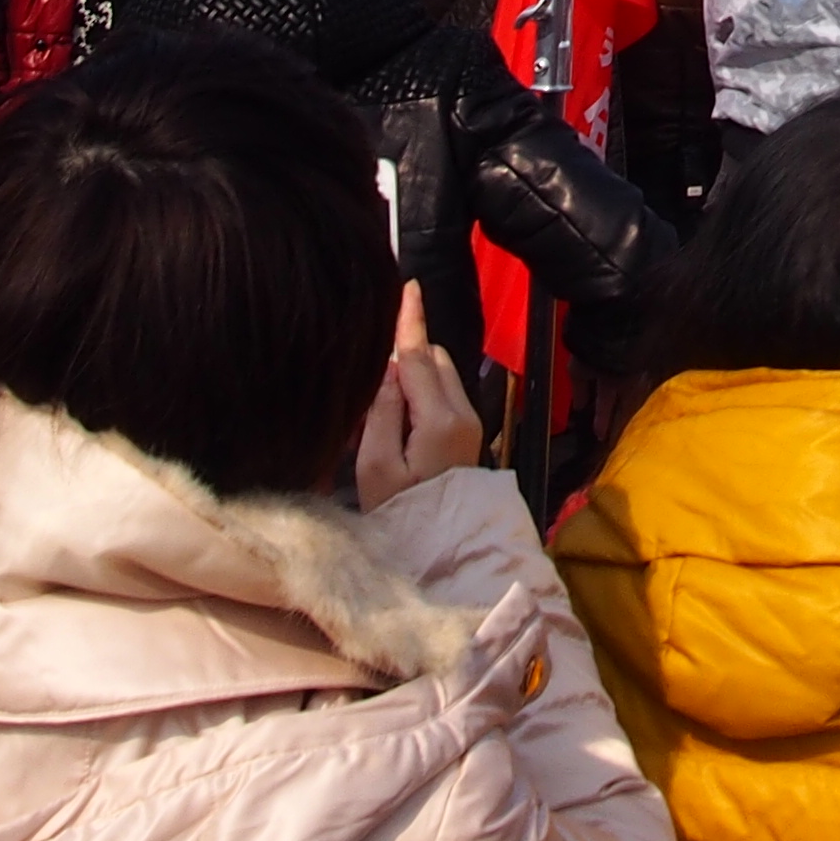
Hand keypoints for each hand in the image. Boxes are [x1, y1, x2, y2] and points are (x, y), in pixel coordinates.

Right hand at [355, 283, 483, 506]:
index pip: (419, 357)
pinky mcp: (467, 437)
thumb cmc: (402, 514)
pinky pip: (442, 398)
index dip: (411, 322)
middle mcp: (463, 415)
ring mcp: (470, 426)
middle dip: (404, 357)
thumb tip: (388, 370)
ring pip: (440, 377)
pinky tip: (396, 425)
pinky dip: (421, 396)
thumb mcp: (376, 466)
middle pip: (433, 361)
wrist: (444, 553)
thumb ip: (382, 410)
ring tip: (380, 413)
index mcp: (441, 419)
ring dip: (413, 377)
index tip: (409, 288)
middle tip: (369, 385)